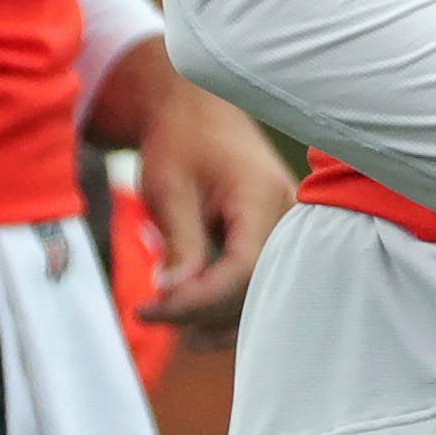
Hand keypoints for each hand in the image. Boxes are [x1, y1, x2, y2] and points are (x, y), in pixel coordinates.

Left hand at [111, 52, 297, 347]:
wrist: (197, 110)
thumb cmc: (181, 141)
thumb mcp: (169, 188)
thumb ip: (179, 241)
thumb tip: (174, 294)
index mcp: (261, 197)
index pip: (240, 269)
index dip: (197, 300)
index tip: (149, 310)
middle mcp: (286, 216)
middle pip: (255, 287)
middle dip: (203, 312)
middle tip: (150, 314)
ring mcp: (286, 229)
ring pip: (262, 292)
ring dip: (217, 316)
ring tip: (170, 323)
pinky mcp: (276, 237)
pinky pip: (260, 282)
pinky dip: (228, 303)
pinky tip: (194, 322)